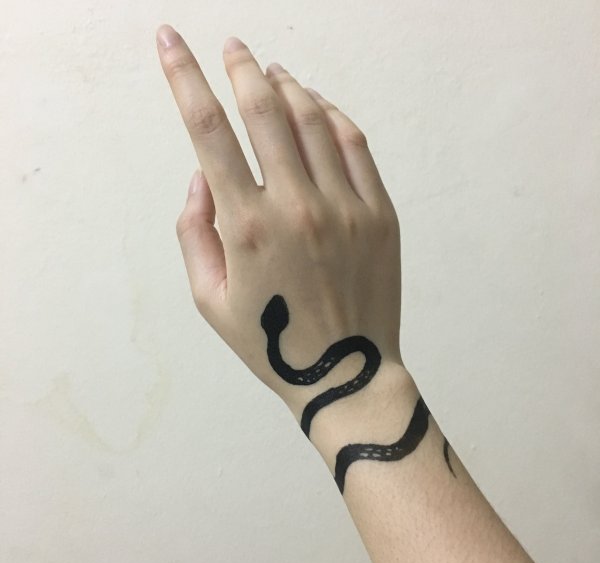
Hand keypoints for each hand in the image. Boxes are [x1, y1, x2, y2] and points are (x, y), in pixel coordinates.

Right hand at [156, 25, 403, 415]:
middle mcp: (296, 207)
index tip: (170, 40)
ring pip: (312, 120)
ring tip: (272, 73)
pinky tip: (317, 107)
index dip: (184, 77)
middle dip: (241, 67)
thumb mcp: (210, 300)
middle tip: (234, 48)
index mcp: (247, 228)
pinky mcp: (379, 214)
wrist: (346, 373)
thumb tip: (202, 177)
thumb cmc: (272, 343)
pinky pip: (354, 146)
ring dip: (287, 87)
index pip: (207, 131)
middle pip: (263, 110)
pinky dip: (332, 115)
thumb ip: (194, 234)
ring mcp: (344, 207)